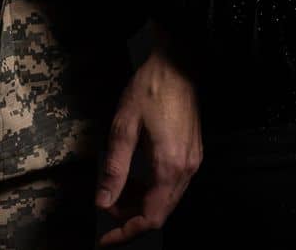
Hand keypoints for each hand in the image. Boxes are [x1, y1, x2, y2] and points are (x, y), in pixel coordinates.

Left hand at [95, 42, 201, 245]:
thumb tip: (102, 203)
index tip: (103, 240)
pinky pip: (172, 186)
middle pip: (160, 214)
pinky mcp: (193, 154)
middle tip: (105, 210)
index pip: (150, 218)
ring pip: (167, 201)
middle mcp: (186, 170)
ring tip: (115, 193)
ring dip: (140, 205)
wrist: (178, 63)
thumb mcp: (124, 127)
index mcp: (169, 166)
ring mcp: (193, 162)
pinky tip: (134, 179)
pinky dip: (151, 191)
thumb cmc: (150, 90)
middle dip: (130, 220)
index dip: (125, 233)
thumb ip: (114, 169)